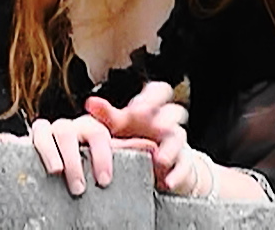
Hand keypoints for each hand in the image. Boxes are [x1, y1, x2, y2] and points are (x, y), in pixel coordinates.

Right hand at [0, 116, 155, 195]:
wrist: (68, 156)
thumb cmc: (89, 157)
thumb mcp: (109, 154)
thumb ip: (129, 150)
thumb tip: (154, 148)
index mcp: (87, 128)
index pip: (96, 133)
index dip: (102, 154)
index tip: (105, 180)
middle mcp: (65, 127)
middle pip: (68, 133)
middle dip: (75, 159)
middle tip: (80, 186)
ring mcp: (44, 133)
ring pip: (43, 132)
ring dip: (48, 151)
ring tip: (55, 172)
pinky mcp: (25, 144)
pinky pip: (11, 139)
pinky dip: (0, 139)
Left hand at [85, 81, 204, 195]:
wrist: (156, 166)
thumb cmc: (134, 139)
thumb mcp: (120, 126)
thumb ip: (107, 115)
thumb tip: (90, 102)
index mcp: (151, 110)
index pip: (158, 91)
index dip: (151, 97)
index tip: (136, 109)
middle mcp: (166, 123)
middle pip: (174, 112)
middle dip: (165, 118)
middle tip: (155, 126)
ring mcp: (175, 142)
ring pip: (179, 137)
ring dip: (170, 148)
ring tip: (159, 159)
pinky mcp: (182, 163)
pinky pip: (184, 166)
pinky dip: (176, 174)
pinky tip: (167, 182)